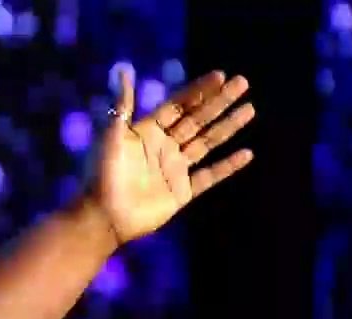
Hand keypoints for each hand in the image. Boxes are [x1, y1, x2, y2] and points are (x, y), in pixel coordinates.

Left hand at [88, 70, 255, 244]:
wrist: (103, 215)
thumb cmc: (102, 174)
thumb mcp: (111, 134)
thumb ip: (123, 104)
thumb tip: (123, 70)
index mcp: (147, 132)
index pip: (178, 105)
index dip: (198, 90)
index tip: (220, 75)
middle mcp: (163, 147)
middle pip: (197, 120)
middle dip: (219, 101)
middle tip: (243, 82)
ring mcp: (174, 169)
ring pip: (207, 143)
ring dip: (228, 126)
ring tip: (249, 109)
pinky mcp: (181, 192)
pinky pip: (209, 176)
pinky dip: (228, 166)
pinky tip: (247, 154)